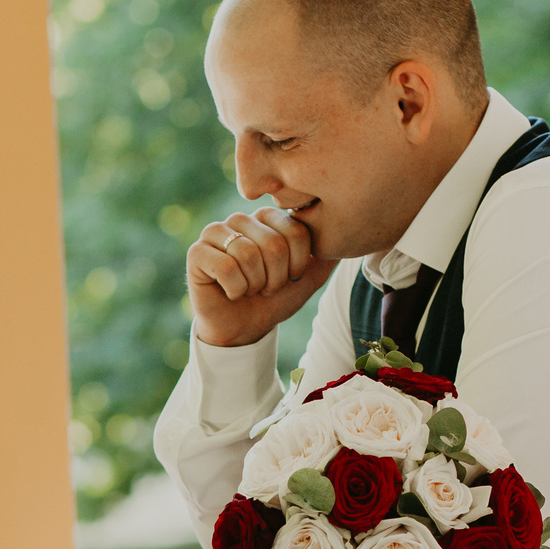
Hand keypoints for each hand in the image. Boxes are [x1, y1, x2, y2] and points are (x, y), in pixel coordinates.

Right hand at [188, 204, 337, 349]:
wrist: (243, 329)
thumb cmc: (273, 301)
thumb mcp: (307, 278)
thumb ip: (326, 254)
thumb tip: (352, 229)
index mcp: (269, 218)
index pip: (296, 231)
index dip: (296, 265)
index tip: (287, 277)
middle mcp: (241, 219)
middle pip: (273, 244)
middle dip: (275, 278)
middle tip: (264, 287)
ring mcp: (216, 233)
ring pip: (248, 255)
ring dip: (254, 285)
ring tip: (248, 289)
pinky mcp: (197, 252)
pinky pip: (225, 267)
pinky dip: (235, 289)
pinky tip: (229, 292)